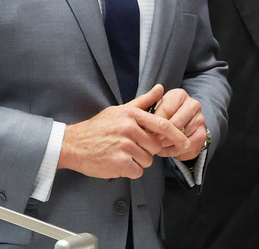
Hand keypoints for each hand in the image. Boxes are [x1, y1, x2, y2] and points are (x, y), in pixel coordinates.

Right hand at [59, 85, 189, 178]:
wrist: (73, 144)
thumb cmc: (98, 128)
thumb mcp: (120, 110)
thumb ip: (143, 101)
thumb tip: (161, 88)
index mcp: (131, 115)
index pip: (162, 125)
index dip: (176, 135)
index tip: (185, 142)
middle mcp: (129, 129)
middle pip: (155, 146)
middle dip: (147, 151)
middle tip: (131, 148)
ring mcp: (124, 146)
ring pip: (147, 160)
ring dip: (138, 161)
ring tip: (122, 154)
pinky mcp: (119, 163)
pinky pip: (137, 171)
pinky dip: (130, 171)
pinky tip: (118, 163)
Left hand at [150, 88, 205, 160]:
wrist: (181, 124)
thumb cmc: (163, 114)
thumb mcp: (155, 107)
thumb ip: (147, 108)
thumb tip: (140, 114)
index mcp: (180, 95)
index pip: (165, 110)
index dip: (154, 123)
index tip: (145, 131)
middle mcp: (193, 105)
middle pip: (175, 123)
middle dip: (160, 135)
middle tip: (150, 141)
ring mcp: (200, 120)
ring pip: (181, 136)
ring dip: (166, 144)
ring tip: (156, 146)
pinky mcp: (202, 135)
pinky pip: (187, 146)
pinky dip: (174, 151)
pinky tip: (165, 150)